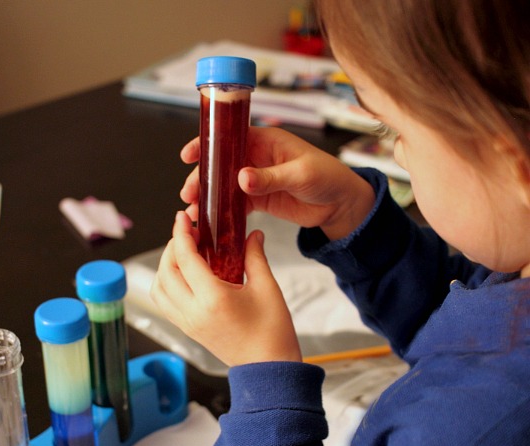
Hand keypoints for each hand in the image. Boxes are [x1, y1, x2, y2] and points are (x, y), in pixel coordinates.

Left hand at [151, 211, 301, 366]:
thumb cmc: (272, 332)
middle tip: (188, 233)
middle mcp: (194, 311)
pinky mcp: (188, 330)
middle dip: (172, 247)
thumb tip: (252, 234)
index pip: (185, 258)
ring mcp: (187, 323)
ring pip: (159, 288)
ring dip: (165, 266)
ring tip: (183, 254)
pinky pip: (165, 303)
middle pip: (165, 271)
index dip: (181, 234)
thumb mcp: (267, 288)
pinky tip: (183, 276)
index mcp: (212, 299)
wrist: (268, 368)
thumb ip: (255, 256)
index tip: (182, 218)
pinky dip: (166, 285)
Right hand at [180, 126, 375, 239]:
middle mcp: (257, 157)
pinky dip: (223, 214)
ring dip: (209, 198)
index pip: (229, 136)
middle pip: (221, 164)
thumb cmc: (328, 177)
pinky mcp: (260, 199)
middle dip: (202, 179)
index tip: (188, 155)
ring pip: (225, 186)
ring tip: (195, 213)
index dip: (207, 144)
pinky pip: (236, 205)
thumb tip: (241, 179)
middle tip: (189, 194)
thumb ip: (270, 177)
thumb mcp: (300, 173)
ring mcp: (257, 179)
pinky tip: (211, 223)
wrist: (341, 204)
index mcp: (266, 140)